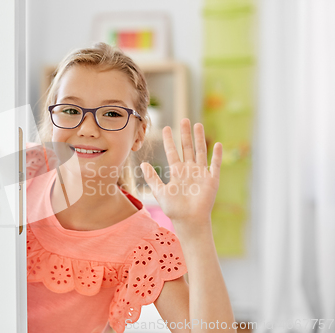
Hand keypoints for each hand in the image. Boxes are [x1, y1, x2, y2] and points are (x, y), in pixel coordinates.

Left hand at [140, 118, 221, 233]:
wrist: (189, 221)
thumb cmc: (174, 209)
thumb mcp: (160, 191)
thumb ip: (152, 178)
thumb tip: (143, 164)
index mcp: (177, 172)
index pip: (172, 152)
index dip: (169, 140)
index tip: (165, 128)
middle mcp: (189, 170)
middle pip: (187, 148)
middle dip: (185, 134)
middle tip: (184, 119)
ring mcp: (201, 174)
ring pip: (200, 151)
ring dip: (199, 138)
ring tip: (198, 124)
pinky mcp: (211, 180)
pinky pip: (214, 165)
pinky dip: (216, 155)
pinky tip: (218, 144)